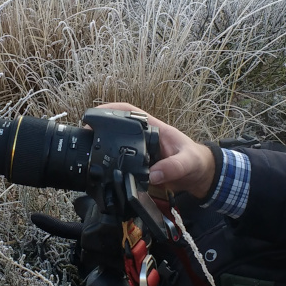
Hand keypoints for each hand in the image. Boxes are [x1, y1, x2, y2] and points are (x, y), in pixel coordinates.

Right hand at [97, 102, 215, 197]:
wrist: (200, 176)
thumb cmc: (196, 162)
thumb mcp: (187, 163)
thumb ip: (173, 167)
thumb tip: (155, 174)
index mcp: (155, 128)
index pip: (130, 112)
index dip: (112, 109)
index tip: (96, 112)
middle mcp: (145, 138)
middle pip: (118, 127)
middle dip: (100, 127)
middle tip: (85, 133)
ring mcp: (141, 151)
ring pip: (118, 144)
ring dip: (103, 145)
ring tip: (87, 150)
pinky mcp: (140, 166)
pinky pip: (122, 163)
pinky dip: (112, 165)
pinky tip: (102, 171)